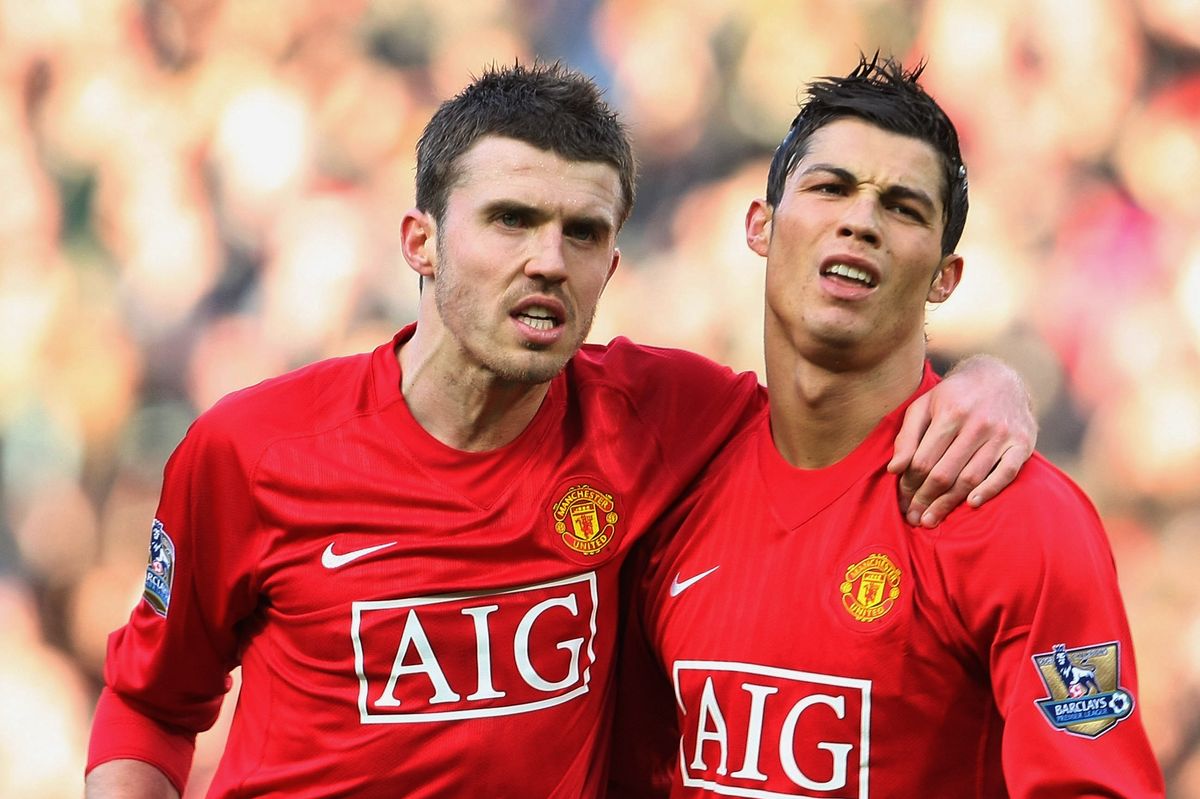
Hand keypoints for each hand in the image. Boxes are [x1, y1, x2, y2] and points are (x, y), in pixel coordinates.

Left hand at [887, 355, 1035, 526]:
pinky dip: (989, 491)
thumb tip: (893, 469)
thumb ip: (907, 437)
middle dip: (925, 499)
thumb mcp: (924, 406)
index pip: (923, 460)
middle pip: (945, 473)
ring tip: (931, 520)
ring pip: (971, 477)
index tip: (902, 500)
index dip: (909, 484)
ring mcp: (1002, 434)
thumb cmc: (954, 396)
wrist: (1001, 377)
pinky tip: (971, 505)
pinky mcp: (1023, 443)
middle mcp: (977, 423)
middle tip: (913, 519)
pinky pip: (1006, 473)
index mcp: (950, 412)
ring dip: (949, 504)